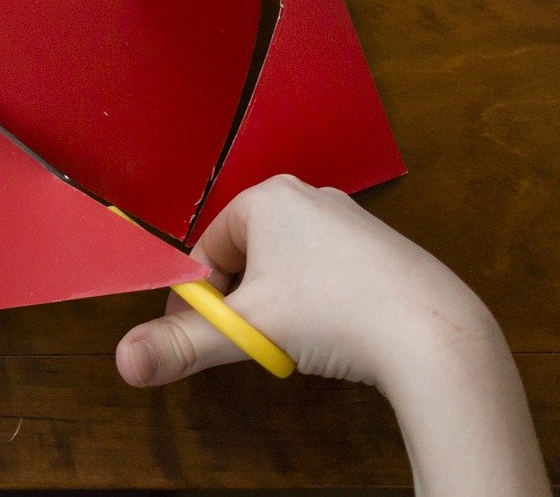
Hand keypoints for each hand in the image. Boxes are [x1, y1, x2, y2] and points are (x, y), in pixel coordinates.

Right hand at [117, 174, 497, 391]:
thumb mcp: (248, 332)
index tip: (214, 334)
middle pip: (247, 256)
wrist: (435, 334)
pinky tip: (342, 334)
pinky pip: (329, 274)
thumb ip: (181, 346)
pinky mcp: (384, 249)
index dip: (203, 297)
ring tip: (303, 340)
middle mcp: (309, 197)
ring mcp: (351, 220)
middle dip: (245, 301)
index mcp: (267, 198)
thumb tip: (123, 362)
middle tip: (260, 340)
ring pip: (288, 268)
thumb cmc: (336, 316)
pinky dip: (323, 305)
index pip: (208, 247)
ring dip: (282, 305)